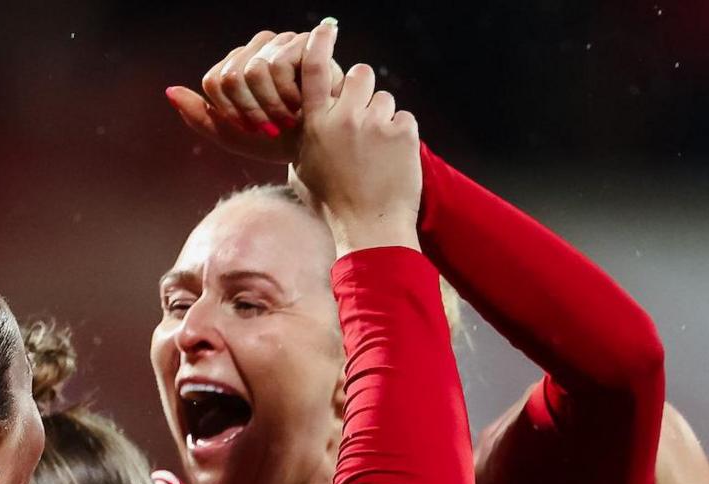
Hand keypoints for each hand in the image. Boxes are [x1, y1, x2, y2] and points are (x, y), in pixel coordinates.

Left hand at [167, 29, 311, 162]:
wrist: (323, 148)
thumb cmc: (280, 142)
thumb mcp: (234, 137)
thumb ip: (200, 117)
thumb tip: (169, 92)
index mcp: (236, 66)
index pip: (213, 81)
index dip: (230, 113)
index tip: (251, 130)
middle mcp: (256, 49)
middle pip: (229, 77)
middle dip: (249, 112)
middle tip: (271, 128)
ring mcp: (280, 43)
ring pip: (252, 71)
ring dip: (270, 106)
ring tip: (288, 118)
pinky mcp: (304, 43)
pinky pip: (278, 66)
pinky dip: (288, 95)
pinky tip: (304, 105)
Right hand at [287, 24, 421, 254]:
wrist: (369, 229)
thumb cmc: (332, 204)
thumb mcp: (304, 168)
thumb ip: (307, 136)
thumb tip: (310, 117)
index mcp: (315, 125)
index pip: (314, 70)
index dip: (320, 44)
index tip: (326, 28)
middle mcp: (343, 119)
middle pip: (360, 74)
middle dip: (364, 90)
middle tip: (365, 117)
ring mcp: (374, 125)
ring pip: (384, 98)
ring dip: (383, 118)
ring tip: (378, 152)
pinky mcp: (403, 134)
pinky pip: (405, 119)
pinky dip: (402, 136)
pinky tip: (393, 161)